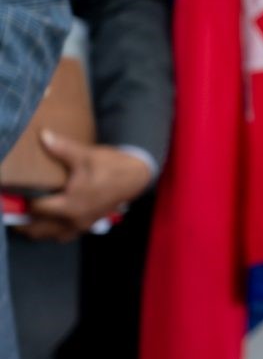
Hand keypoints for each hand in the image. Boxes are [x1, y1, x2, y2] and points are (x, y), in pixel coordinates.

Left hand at [15, 129, 151, 241]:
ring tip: (30, 218)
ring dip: (39, 229)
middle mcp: (74, 220)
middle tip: (15, 210)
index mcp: (70, 205)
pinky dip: (55, 230)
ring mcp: (83, 225)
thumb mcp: (86, 155)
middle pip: (39, 230)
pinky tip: (52, 220)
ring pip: (52, 235)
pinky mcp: (90, 224)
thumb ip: (62, 148)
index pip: (36, 208)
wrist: (137, 176)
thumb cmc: (112, 166)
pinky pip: (65, 235)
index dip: (23, 201)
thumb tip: (43, 136)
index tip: (14, 193)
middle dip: (25, 222)